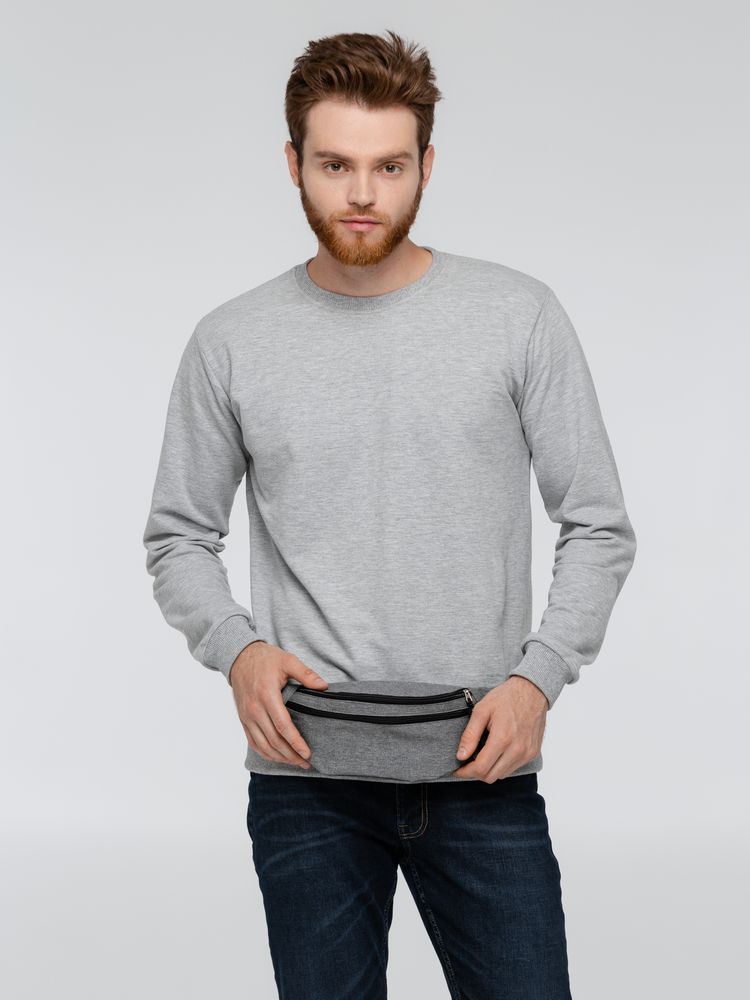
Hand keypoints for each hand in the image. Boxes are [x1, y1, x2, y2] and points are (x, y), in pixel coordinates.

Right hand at [229, 641, 328, 768]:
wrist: (238, 657)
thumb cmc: (265, 659)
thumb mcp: (288, 660)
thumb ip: (306, 674)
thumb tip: (324, 686)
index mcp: (267, 695)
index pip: (282, 726)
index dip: (295, 742)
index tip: (307, 752)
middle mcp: (255, 709)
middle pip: (273, 740)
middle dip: (291, 755)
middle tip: (306, 762)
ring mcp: (247, 716)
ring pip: (263, 745)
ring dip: (279, 758)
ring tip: (296, 763)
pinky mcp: (243, 720)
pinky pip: (253, 742)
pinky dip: (265, 753)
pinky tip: (278, 757)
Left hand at [452, 675, 548, 781]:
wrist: (532, 690)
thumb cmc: (506, 697)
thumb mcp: (482, 710)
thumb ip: (470, 735)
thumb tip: (461, 756)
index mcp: (502, 739)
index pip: (480, 768)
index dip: (465, 772)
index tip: (457, 769)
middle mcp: (517, 750)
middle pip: (490, 776)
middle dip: (475, 773)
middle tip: (467, 763)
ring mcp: (527, 753)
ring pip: (502, 775)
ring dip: (489, 770)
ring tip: (481, 755)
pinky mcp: (533, 753)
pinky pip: (513, 768)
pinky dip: (501, 765)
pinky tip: (496, 752)